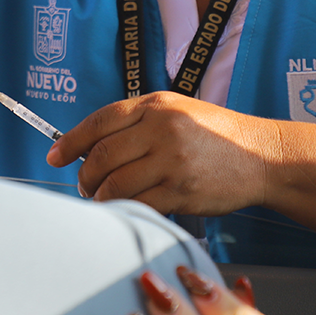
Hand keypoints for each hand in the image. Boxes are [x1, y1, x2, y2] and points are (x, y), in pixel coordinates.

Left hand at [46, 92, 275, 215]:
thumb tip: (91, 145)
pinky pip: (139, 204)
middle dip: (84, 174)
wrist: (261, 156)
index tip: (54, 154)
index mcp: (155, 105)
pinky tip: (124, 208)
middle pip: (102, 155)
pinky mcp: (182, 190)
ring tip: (101, 198)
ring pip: (115, 183)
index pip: (100, 122)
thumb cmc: (216, 135)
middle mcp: (161, 128)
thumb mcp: (177, 112)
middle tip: (83, 184)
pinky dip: (124, 209)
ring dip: (100, 195)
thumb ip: (138, 122)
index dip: (70, 141)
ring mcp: (172, 160)